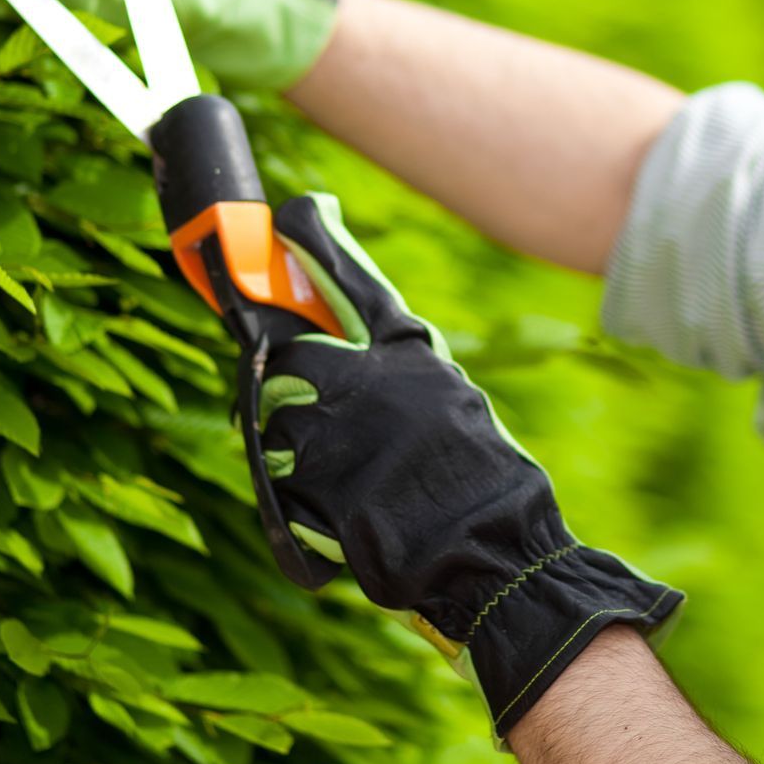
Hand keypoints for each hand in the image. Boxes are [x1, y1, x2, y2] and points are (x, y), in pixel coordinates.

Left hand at [257, 193, 685, 741]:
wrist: (489, 552)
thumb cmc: (482, 483)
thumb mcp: (451, 403)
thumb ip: (396, 378)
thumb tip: (343, 370)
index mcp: (407, 352)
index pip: (350, 278)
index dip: (316, 239)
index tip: (294, 211)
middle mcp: (363, 377)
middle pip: (288, 356)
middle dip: (291, 384)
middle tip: (321, 418)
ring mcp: (329, 430)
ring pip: (274, 420)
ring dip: (295, 448)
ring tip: (349, 478)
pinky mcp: (307, 483)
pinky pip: (277, 478)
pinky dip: (301, 498)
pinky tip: (345, 514)